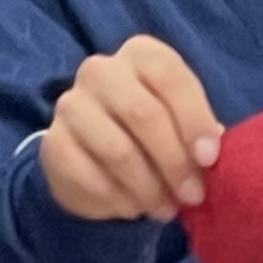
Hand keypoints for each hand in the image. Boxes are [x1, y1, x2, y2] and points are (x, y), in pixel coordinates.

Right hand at [40, 37, 221, 223]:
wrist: (96, 155)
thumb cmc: (154, 131)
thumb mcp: (183, 122)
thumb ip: (200, 131)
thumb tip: (211, 152)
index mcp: (141, 54)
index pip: (170, 77)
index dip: (194, 120)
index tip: (209, 159)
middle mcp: (101, 71)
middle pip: (143, 114)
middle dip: (174, 162)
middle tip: (192, 194)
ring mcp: (70, 106)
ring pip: (118, 151)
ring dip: (149, 188)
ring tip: (166, 207)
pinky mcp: (52, 145)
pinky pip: (91, 178)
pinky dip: (120, 200)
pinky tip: (134, 207)